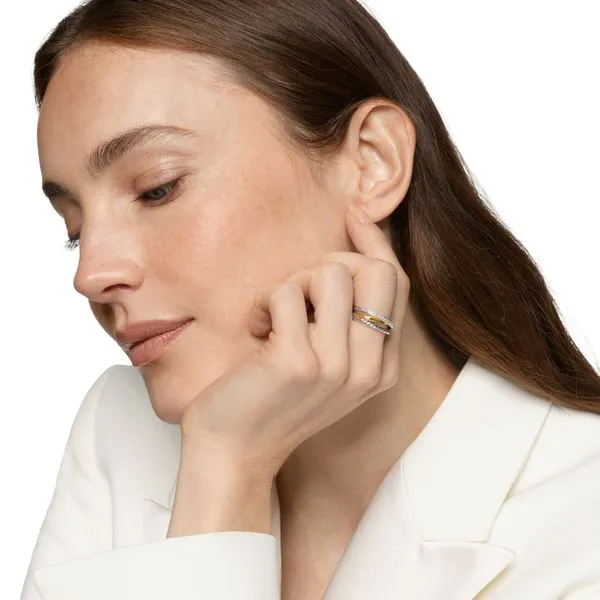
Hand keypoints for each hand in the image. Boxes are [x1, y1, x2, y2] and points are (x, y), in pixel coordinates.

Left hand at [179, 204, 410, 477]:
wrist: (234, 452)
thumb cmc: (272, 400)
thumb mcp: (324, 363)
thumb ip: (346, 320)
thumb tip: (350, 250)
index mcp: (381, 368)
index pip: (395, 284)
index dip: (375, 243)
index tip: (354, 215)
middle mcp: (369, 369)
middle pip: (376, 271)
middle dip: (333, 262)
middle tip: (297, 289)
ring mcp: (336, 368)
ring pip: (330, 274)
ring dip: (292, 284)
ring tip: (272, 316)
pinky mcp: (298, 363)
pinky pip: (285, 293)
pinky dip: (263, 303)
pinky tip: (255, 331)